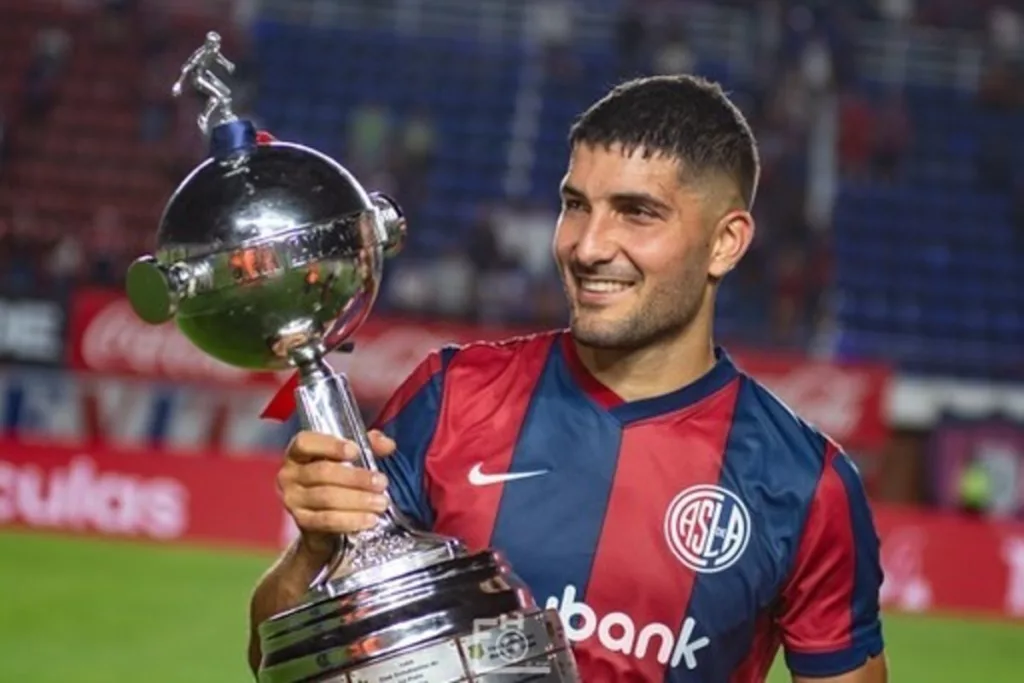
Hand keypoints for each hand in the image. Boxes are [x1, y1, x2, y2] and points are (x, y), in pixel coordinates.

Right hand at [278, 430, 397, 558]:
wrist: (322, 518)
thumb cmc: (336, 477)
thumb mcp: (350, 456)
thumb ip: (369, 444)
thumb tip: (387, 445)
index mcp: (298, 452)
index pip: (306, 443)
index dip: (330, 445)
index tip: (355, 451)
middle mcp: (290, 474)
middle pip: (323, 472)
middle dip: (356, 478)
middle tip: (381, 482)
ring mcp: (293, 499)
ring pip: (326, 498)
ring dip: (358, 500)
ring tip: (381, 502)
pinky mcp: (302, 521)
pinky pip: (327, 521)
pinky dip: (351, 520)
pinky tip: (370, 519)